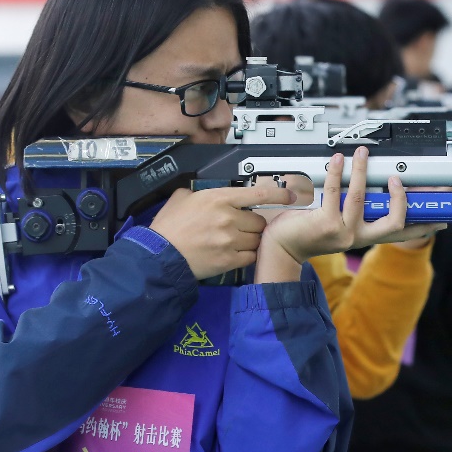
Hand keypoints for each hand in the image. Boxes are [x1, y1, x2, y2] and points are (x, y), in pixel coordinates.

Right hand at [149, 184, 294, 279]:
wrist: (160, 256)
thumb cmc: (168, 228)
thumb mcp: (181, 199)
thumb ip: (200, 192)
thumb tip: (207, 192)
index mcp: (218, 198)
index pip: (258, 193)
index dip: (279, 194)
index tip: (291, 195)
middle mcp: (228, 217)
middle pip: (258, 221)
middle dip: (252, 225)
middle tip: (237, 229)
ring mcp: (230, 240)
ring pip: (256, 239)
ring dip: (249, 241)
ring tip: (232, 243)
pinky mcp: (229, 260)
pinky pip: (250, 256)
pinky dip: (246, 256)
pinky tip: (233, 254)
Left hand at [256, 147, 441, 281]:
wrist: (281, 247)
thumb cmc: (309, 233)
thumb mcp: (341, 228)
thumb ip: (359, 216)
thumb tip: (374, 193)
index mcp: (366, 238)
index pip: (402, 233)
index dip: (424, 225)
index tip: (440, 216)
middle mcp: (358, 237)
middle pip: (394, 222)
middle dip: (401, 198)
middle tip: (396, 179)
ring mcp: (343, 232)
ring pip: (362, 197)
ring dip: (362, 170)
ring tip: (361, 154)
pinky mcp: (326, 223)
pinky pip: (336, 191)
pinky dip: (338, 170)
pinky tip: (339, 159)